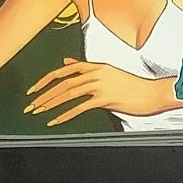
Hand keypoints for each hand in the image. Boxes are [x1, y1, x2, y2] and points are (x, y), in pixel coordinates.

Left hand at [24, 59, 168, 125]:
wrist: (152, 93)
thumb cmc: (131, 85)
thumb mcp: (107, 71)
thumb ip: (85, 67)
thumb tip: (66, 62)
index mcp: (95, 65)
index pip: (64, 71)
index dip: (46, 80)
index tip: (33, 89)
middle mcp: (95, 72)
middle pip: (63, 83)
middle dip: (44, 95)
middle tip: (30, 105)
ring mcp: (100, 84)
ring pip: (69, 93)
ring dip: (51, 104)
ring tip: (39, 112)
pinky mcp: (105, 98)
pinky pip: (80, 107)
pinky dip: (66, 114)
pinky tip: (56, 121)